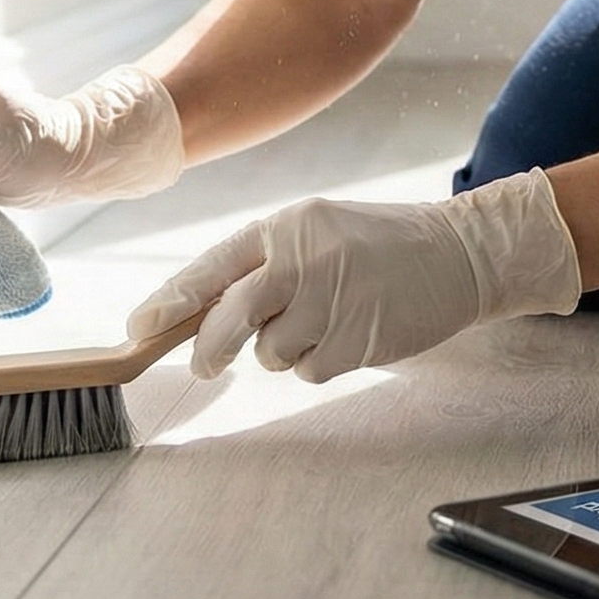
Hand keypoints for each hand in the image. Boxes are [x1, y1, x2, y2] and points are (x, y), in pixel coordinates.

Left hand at [124, 168, 581, 382]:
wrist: (460, 253)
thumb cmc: (379, 246)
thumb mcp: (318, 234)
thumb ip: (266, 265)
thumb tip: (201, 314)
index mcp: (287, 226)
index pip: (213, 266)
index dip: (171, 300)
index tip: (139, 328)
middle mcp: (303, 259)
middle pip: (229, 317)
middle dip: (209, 349)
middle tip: (204, 367)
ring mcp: (330, 300)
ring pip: (270, 353)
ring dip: (286, 351)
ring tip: (327, 322)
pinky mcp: (355, 338)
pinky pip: (310, 372)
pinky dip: (323, 363)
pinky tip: (353, 334)